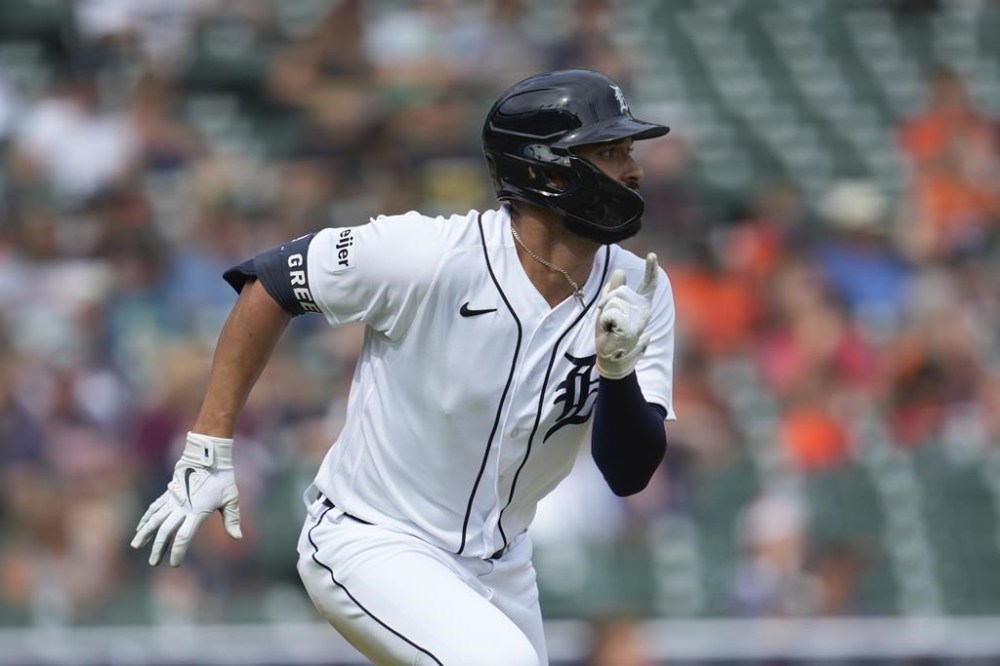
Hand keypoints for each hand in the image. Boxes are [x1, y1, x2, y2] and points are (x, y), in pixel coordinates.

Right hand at [131, 432, 241, 566]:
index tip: (174, 564)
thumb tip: (238, 538)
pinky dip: (146, 517)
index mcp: (197, 511)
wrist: (207, 456)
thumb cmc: (222, 478)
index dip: (178, 551)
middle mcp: (182, 507)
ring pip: (155, 519)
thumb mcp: (231, 498)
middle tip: (153, 563)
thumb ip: (232, 519)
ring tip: (136, 546)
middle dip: (158, 548)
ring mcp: (173, 499)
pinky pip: (155, 507)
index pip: (184, 536)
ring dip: (145, 533)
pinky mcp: (169, 493)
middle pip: (165, 531)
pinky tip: (140, 527)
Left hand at [595, 252, 657, 379]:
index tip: (652, 255)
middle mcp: (643, 311)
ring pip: (614, 301)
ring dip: (604, 311)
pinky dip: (604, 320)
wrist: (609, 356)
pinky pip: (610, 313)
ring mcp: (638, 321)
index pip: (648, 285)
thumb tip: (620, 270)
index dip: (651, 270)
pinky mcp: (630, 329)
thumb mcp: (609, 307)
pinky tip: (609, 331)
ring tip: (609, 325)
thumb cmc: (610, 332)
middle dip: (608, 299)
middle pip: (621, 291)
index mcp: (641, 305)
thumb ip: (614, 290)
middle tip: (604, 314)